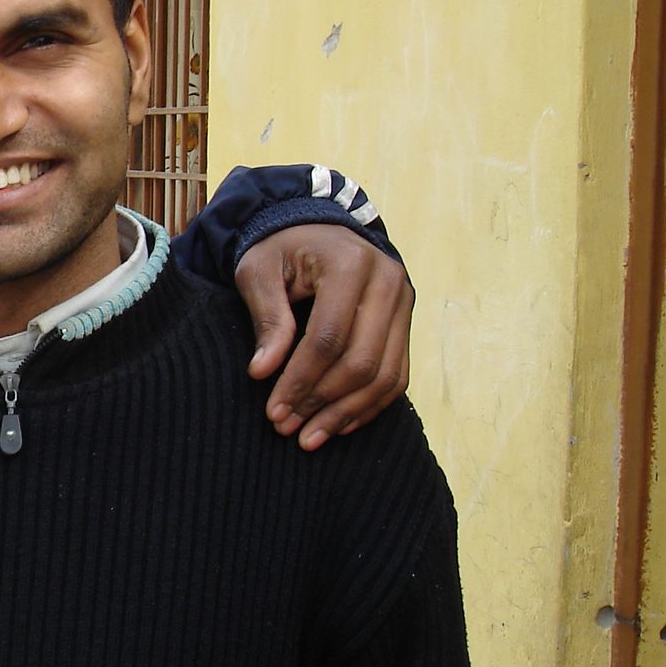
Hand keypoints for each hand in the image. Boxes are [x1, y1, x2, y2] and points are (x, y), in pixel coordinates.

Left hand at [234, 224, 412, 449]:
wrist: (315, 229)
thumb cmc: (280, 250)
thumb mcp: (258, 272)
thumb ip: (266, 318)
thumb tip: (262, 372)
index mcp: (350, 264)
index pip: (329, 337)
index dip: (300, 379)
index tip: (273, 411)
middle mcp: (388, 282)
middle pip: (362, 361)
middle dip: (322, 402)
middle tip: (288, 428)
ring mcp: (404, 303)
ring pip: (385, 375)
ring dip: (347, 413)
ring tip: (310, 437)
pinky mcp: (407, 322)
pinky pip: (398, 375)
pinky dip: (370, 405)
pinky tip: (340, 425)